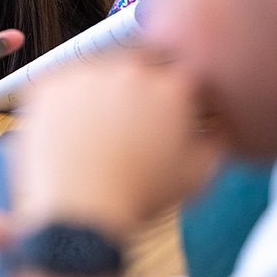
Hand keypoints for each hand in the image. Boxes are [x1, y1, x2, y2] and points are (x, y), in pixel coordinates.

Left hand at [12, 51, 224, 235]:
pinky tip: (71, 129)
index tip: (164, 111)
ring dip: (102, 89)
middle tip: (127, 122)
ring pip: (100, 69)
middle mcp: (132, 70)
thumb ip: (219, 141)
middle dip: (139, 87)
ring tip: (96, 131)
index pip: (180, 72)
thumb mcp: (196, 176)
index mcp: (173, 88)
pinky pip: (64, 81)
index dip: (173, 92)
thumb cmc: (139, 199)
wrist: (78, 213)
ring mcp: (89, 72)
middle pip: (141, 63)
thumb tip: (224, 122)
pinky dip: (68, 100)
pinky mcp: (52, 81)